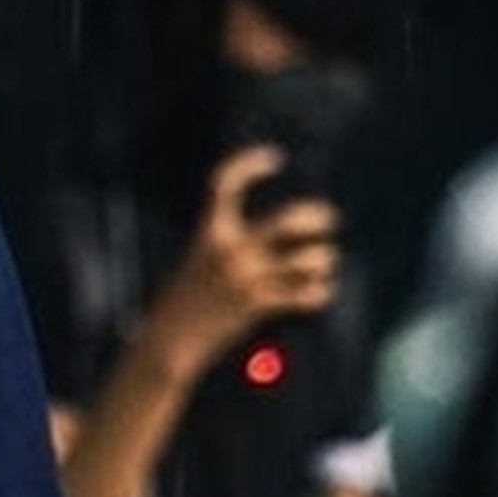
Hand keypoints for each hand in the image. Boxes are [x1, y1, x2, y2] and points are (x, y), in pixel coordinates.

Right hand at [146, 146, 341, 377]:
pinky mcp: (258, 306)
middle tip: (328, 217)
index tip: (274, 157)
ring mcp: (246, 278)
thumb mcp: (198, 256)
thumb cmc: (184, 297)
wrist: (168, 339)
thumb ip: (229, 240)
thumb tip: (276, 233)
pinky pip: (306, 294)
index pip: (225, 184)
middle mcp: (230, 250)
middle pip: (288, 220)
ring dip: (322, 259)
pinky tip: (317, 292)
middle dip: (317, 216)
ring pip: (308, 259)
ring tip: (322, 262)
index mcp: (208, 232)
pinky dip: (319, 292)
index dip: (249, 163)